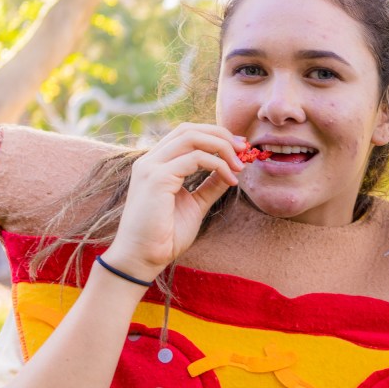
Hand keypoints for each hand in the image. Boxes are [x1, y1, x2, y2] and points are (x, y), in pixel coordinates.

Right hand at [103, 123, 244, 281]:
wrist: (143, 258)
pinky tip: (231, 180)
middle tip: (244, 149)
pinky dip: (218, 165)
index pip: (187, 134)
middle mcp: (150, 160)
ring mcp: (151, 167)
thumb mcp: (196, 204)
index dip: (215, 135)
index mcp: (157, 164)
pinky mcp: (157, 178)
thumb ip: (211, 185)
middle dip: (221, 135)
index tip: (240, 149)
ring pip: (191, 138)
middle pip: (189, 129)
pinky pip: (194, 159)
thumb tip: (232, 170)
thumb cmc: (165, 235)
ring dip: (222, 147)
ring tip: (240, 165)